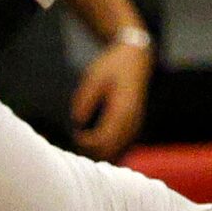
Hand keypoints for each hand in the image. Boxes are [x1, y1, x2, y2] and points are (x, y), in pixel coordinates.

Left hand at [70, 38, 150, 158]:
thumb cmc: (113, 65)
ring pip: (119, 149)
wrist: (136, 58)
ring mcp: (136, 123)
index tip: (75, 136)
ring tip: (84, 143)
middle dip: (93, 151)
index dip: (88, 143)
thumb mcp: (94, 76)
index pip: (105, 137)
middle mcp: (132, 119)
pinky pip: (124, 144)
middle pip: (112, 149)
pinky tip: (96, 144)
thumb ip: (85, 98)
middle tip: (76, 142)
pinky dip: (110, 148)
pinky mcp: (135, 124)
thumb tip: (77, 121)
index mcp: (122, 108)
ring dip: (102, 151)